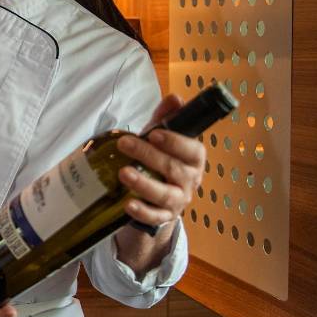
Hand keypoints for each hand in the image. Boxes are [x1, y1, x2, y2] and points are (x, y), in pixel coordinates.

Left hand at [116, 94, 207, 228]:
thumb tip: (175, 98)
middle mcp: (190, 181)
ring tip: (123, 173)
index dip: (176, 142)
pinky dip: (142, 211)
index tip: (155, 134)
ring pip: (165, 194)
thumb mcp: (161, 138)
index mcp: (193, 160)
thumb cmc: (160, 160)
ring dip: (144, 183)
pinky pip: (155, 217)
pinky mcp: (163, 217)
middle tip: (124, 144)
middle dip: (148, 155)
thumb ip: (165, 118)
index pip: (193, 151)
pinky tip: (127, 204)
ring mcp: (178, 201)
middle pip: (173, 169)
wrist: (156, 196)